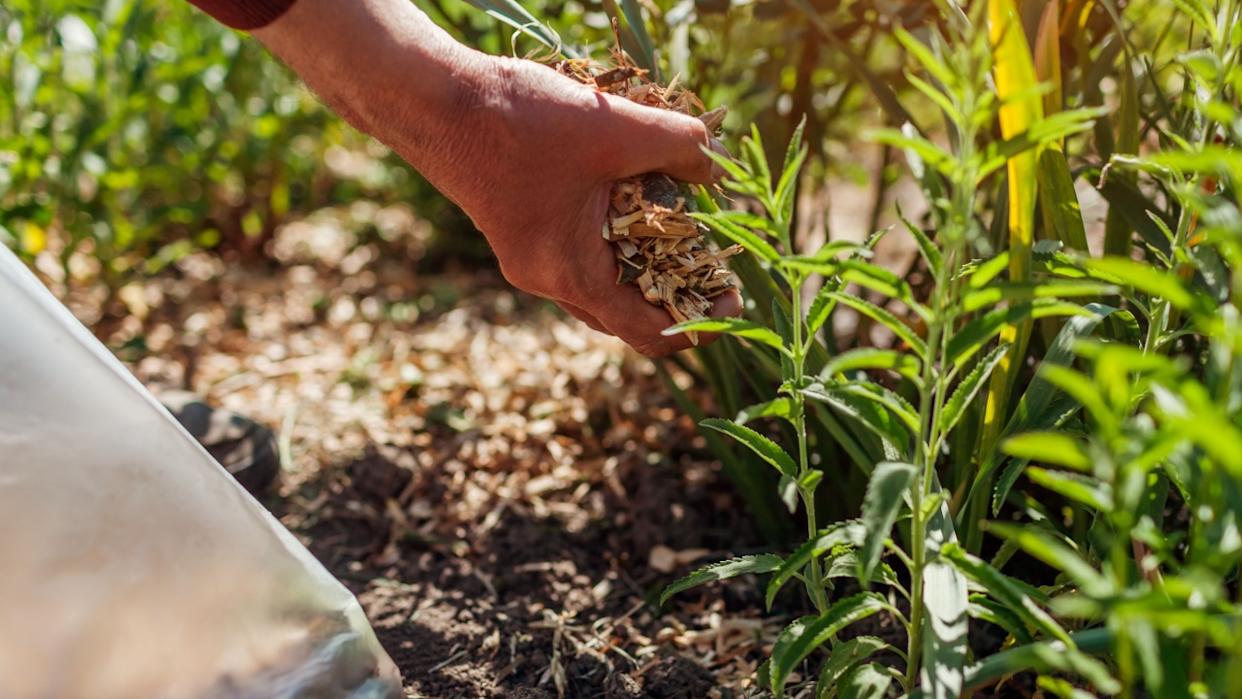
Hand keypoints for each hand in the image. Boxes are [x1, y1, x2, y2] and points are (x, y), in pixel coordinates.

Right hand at [255, 0, 741, 355]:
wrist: (436, 103)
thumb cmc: (518, 121)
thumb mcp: (613, 128)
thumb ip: (676, 146)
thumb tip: (716, 167)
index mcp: (572, 274)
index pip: (647, 332)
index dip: (699, 322)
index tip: (733, 297)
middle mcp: (549, 280)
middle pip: (627, 315)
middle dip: (678, 294)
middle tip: (718, 265)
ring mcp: (531, 260)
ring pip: (605, 282)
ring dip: (647, 264)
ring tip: (688, 231)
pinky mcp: (523, 234)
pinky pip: (583, 255)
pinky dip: (617, 241)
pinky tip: (637, 201)